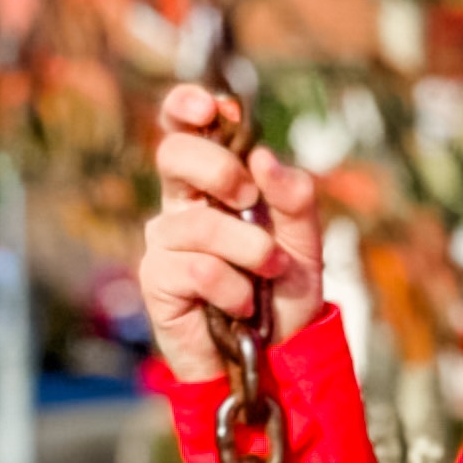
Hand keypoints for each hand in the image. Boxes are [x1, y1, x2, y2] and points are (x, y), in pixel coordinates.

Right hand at [140, 83, 327, 383]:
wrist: (272, 356)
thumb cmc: (283, 294)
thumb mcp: (306, 243)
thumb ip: (296, 199)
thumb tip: (264, 156)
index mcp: (213, 185)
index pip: (183, 130)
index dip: (186, 107)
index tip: (212, 106)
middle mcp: (181, 206)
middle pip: (172, 155)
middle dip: (219, 169)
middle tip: (249, 198)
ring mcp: (164, 242)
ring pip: (201, 223)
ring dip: (250, 252)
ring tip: (267, 278)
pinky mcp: (157, 280)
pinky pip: (199, 269)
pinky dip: (235, 290)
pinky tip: (241, 308)